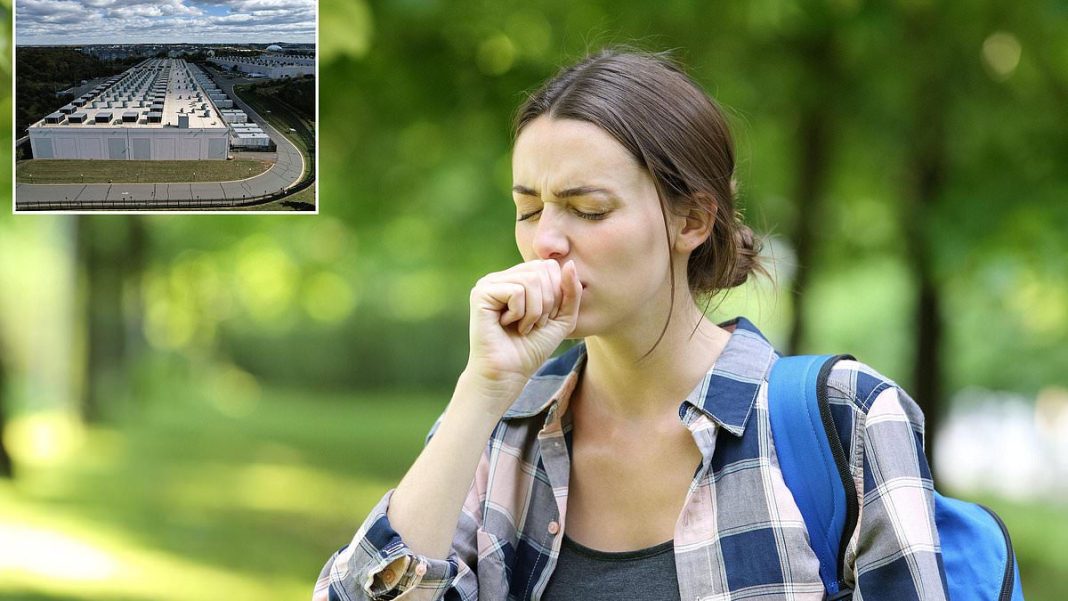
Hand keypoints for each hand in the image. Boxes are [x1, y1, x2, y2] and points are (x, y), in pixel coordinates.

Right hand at [466, 259, 582, 396]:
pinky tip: (506, 324)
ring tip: (522, 326)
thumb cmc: (532, 348)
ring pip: (531, 280)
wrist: (508, 374)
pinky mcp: (481, 293)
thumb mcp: (562, 318)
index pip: (550, 266)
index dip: (556, 294)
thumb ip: (571, 292)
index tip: (544, 318)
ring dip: (534, 311)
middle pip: (542, 270)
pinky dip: (520, 313)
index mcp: (520, 278)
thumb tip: (570, 263)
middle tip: (533, 324)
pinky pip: (517, 291)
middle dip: (547, 303)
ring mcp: (490, 283)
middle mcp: (503, 276)